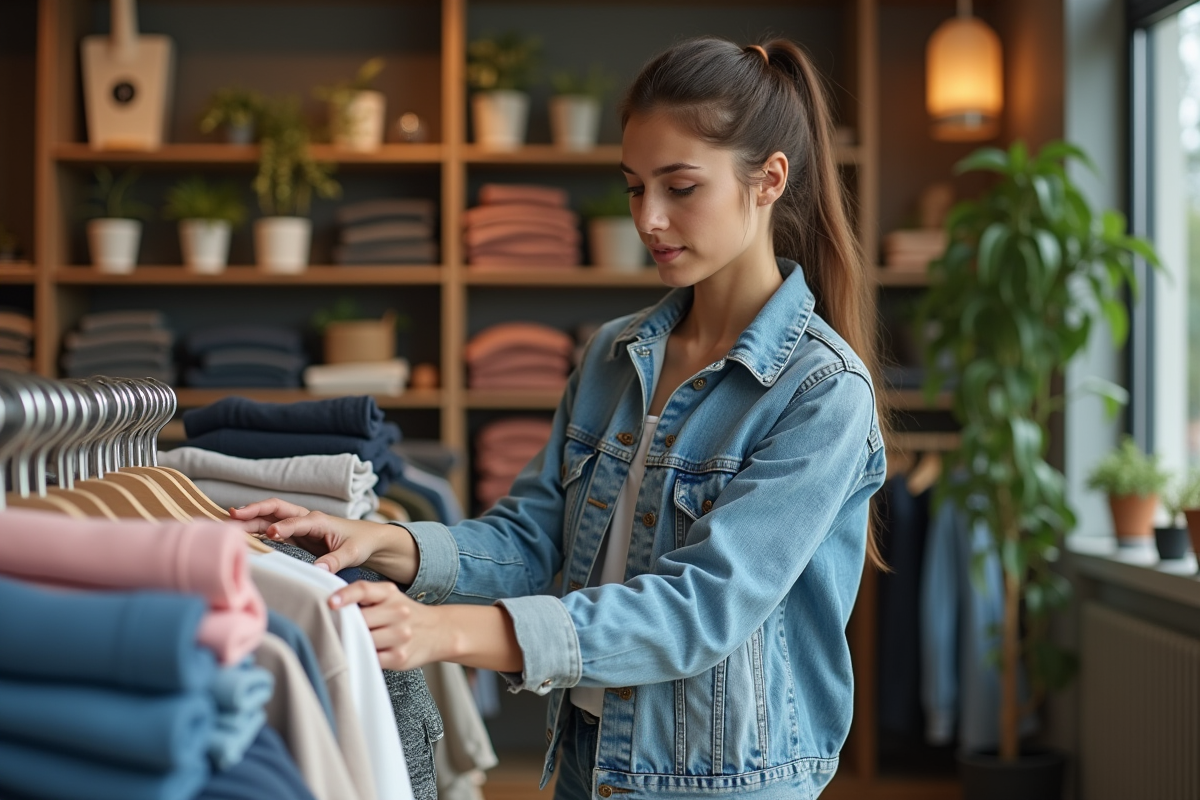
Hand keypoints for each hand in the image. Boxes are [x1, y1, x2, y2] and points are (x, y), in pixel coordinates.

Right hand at [229, 500, 390, 573]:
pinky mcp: (295, 536)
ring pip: (269, 519)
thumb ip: (335, 560)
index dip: (283, 527)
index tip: (270, 535)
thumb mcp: (352, 553)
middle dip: (255, 510)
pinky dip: (255, 530)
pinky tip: (240, 535)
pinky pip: (271, 529)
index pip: (296, 521)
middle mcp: (305, 519)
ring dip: (249, 520)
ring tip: (227, 525)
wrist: (369, 540)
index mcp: (319, 520)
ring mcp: (298, 526)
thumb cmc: (361, 543)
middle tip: (233, 515)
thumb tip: (320, 571)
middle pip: (276, 509)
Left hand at [330, 581, 448, 670]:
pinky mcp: (400, 657)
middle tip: (336, 628)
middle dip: (347, 625)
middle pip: (361, 619)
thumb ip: (365, 598)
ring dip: (353, 642)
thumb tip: (329, 606)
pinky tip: (361, 652)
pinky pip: (371, 658)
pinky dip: (362, 656)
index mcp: (390, 593)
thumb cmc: (403, 614)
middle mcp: (398, 611)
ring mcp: (400, 635)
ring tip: (350, 641)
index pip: (364, 590)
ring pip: (364, 640)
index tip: (330, 603)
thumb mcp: (389, 597)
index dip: (345, 595)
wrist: (438, 631)